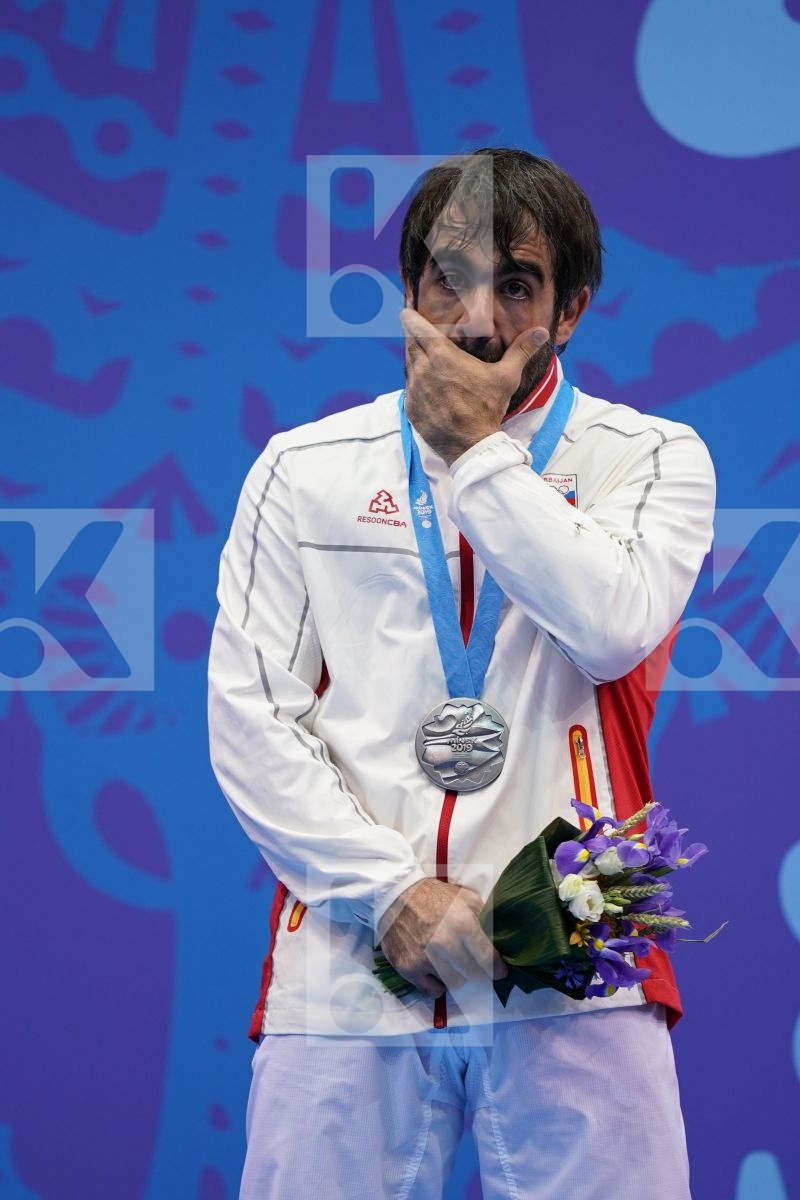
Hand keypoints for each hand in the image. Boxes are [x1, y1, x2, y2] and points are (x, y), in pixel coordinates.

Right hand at [377, 877, 507, 997]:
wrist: (394, 896)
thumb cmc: (433, 896)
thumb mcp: (464, 897)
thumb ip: (484, 917)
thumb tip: (500, 938)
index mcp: (463, 924)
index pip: (488, 959)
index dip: (498, 969)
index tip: (500, 971)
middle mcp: (445, 944)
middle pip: (474, 975)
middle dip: (478, 972)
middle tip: (474, 965)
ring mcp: (425, 959)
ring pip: (454, 983)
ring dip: (457, 976)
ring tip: (452, 962)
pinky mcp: (409, 969)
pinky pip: (433, 991)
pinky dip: (438, 984)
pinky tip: (436, 971)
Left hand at [401, 307, 549, 464]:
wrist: (471, 446)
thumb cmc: (488, 408)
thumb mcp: (507, 377)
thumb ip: (521, 351)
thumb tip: (541, 332)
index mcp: (441, 356)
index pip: (416, 328)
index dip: (410, 317)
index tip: (406, 312)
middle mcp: (422, 370)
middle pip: (410, 345)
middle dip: (412, 337)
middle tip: (417, 332)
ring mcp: (414, 391)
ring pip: (409, 367)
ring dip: (415, 359)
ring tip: (424, 357)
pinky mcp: (412, 408)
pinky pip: (410, 389)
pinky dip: (416, 383)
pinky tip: (426, 385)